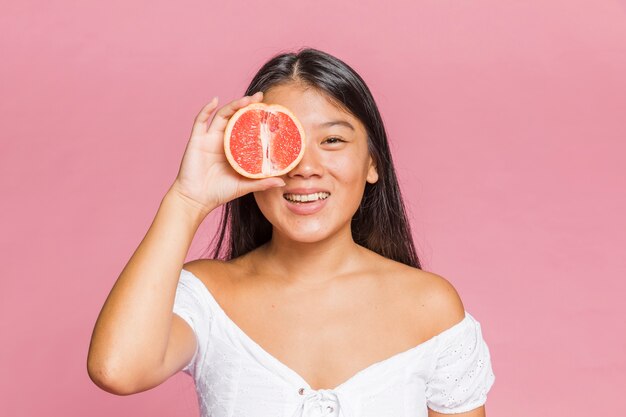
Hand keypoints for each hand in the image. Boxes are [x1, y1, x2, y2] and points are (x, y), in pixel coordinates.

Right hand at [169, 92, 285, 215]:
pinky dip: (206, 109)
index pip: (246, 127)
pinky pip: (200, 120)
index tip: (269, 109)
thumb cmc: (218, 192)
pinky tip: (215, 100)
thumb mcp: (244, 186)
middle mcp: (222, 140)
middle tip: (261, 98)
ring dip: (233, 105)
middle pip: (235, 116)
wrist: (196, 199)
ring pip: (222, 115)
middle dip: (247, 105)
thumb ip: (262, 183)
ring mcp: (208, 138)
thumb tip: (282, 181)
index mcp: (233, 148)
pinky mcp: (196, 140)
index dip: (256, 117)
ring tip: (247, 99)